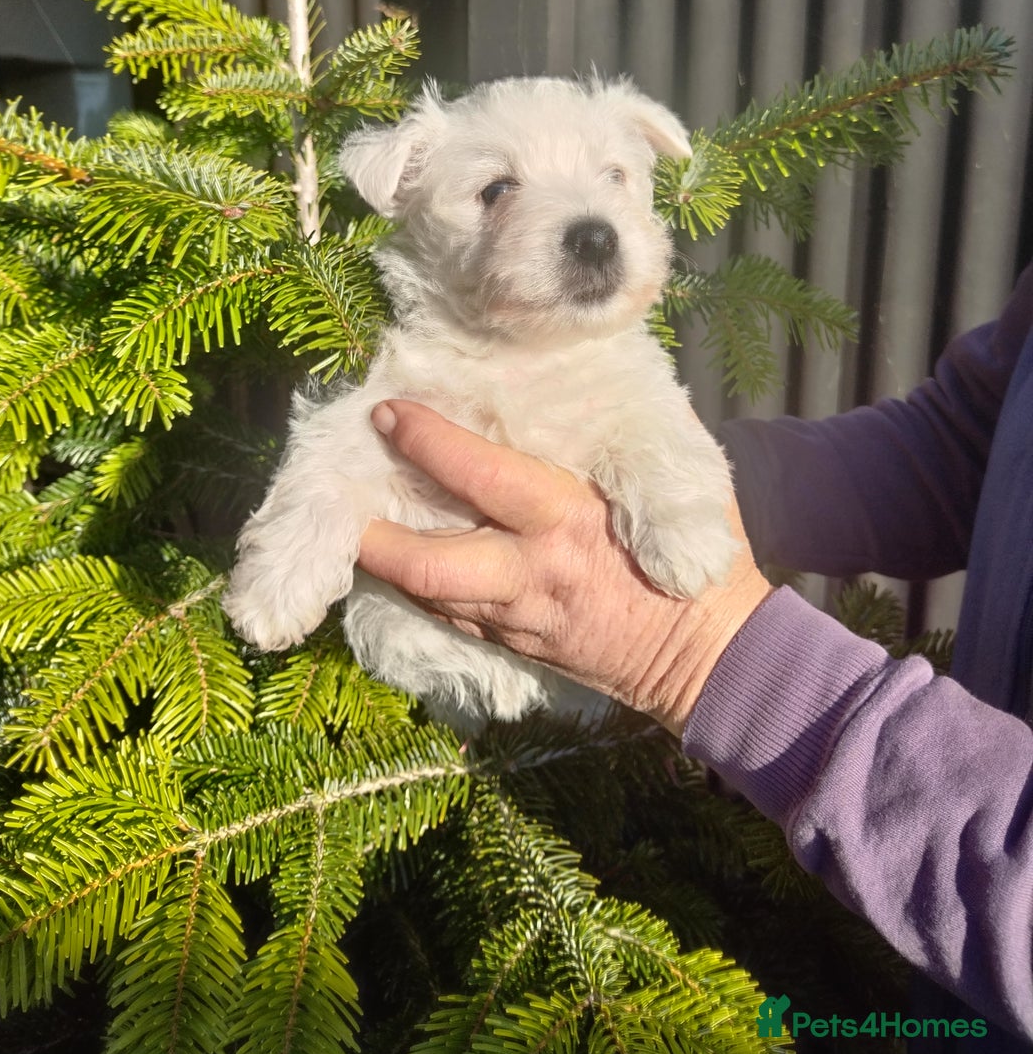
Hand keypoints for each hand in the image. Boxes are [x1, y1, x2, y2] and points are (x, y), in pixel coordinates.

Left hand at [357, 400, 771, 733]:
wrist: (713, 657)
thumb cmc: (698, 560)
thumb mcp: (675, 485)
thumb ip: (620, 446)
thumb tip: (573, 397)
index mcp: (567, 520)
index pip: (480, 475)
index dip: (427, 442)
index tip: (388, 411)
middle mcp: (529, 573)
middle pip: (428, 562)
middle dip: (376, 532)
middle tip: (339, 495)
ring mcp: (518, 620)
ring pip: (431, 596)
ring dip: (387, 563)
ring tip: (352, 526)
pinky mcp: (517, 648)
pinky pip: (453, 619)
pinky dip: (421, 591)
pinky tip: (400, 567)